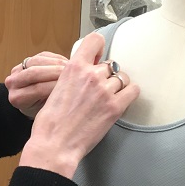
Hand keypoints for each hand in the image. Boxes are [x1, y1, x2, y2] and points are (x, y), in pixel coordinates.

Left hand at [5, 51, 68, 117]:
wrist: (32, 104)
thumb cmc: (41, 110)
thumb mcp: (47, 111)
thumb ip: (53, 101)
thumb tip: (69, 91)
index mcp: (17, 98)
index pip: (38, 89)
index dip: (55, 85)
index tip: (71, 85)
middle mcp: (12, 82)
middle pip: (34, 72)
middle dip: (56, 71)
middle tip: (74, 74)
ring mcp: (18, 69)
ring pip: (38, 61)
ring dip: (57, 63)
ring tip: (71, 68)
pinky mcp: (27, 60)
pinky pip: (42, 56)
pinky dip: (57, 59)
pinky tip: (66, 64)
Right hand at [19, 32, 138, 178]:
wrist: (55, 144)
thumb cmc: (51, 122)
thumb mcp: (57, 88)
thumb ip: (74, 76)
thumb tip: (87, 71)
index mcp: (74, 68)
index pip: (95, 41)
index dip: (99, 49)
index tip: (98, 57)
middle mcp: (91, 75)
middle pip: (110, 64)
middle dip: (106, 75)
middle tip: (98, 90)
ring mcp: (105, 91)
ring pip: (122, 77)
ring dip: (117, 86)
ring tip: (107, 99)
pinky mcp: (115, 107)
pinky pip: (133, 91)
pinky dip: (128, 95)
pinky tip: (119, 102)